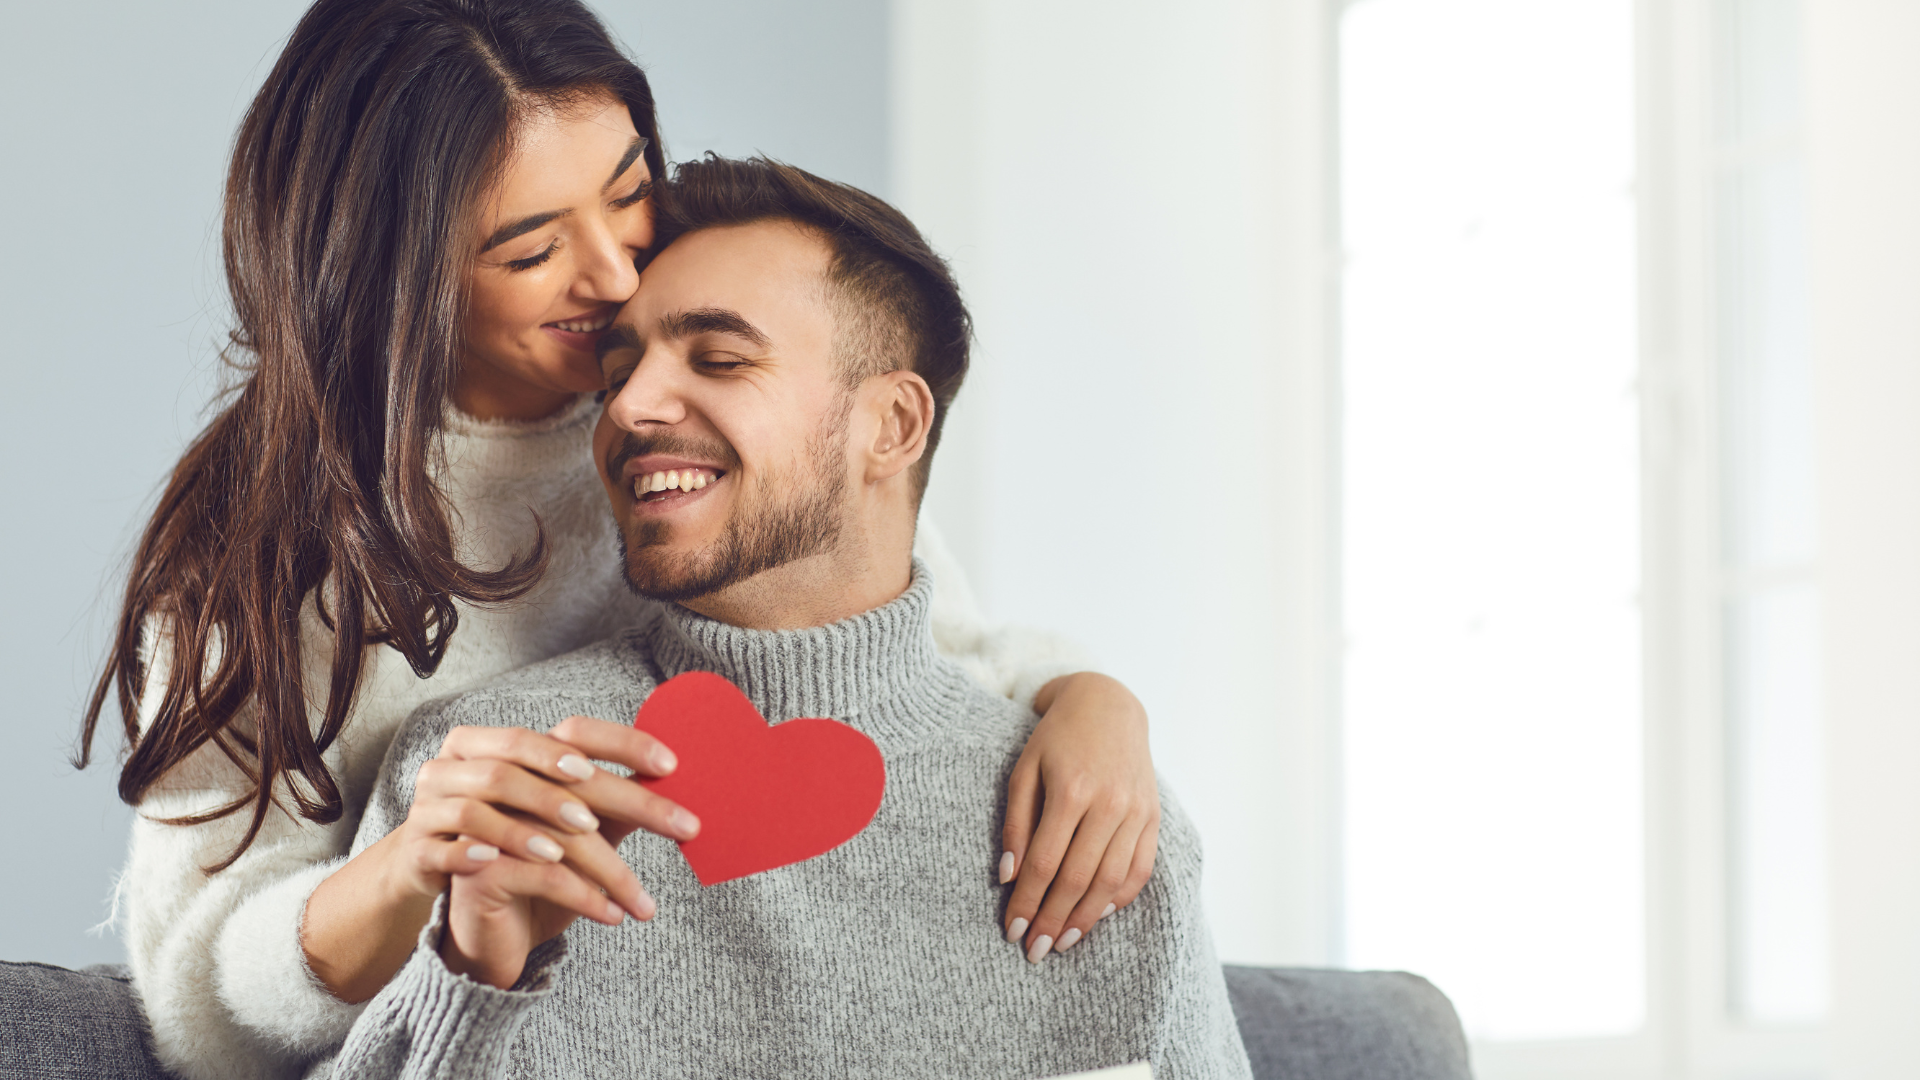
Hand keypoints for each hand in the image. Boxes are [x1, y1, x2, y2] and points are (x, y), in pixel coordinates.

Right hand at [426, 716, 701, 988]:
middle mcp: (484, 777)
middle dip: (634, 804)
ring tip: (640, 896)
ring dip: (606, 868)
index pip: (572, 732)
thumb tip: (671, 785)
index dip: (621, 743)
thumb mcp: (578, 836)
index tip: (672, 765)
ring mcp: (465, 819)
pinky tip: (609, 916)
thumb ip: (611, 806)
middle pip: (568, 781)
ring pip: (551, 835)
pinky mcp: (462, 867)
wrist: (474, 929)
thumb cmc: (533, 874)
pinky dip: (577, 896)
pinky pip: (528, 876)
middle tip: (685, 827)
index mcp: (515, 756)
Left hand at [1000, 672, 1159, 961]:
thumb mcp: (1024, 771)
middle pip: (1078, 879)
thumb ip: (1016, 825)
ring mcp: (1137, 812)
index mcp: (1071, 790)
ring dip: (1085, 919)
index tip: (1011, 930)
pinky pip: (1140, 868)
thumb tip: (1008, 877)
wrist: (1107, 706)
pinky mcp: (1153, 817)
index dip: (1027, 902)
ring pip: (1111, 881)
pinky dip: (1120, 897)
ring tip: (1062, 942)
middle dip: (1053, 921)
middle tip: (1034, 951)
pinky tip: (1099, 914)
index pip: (1045, 863)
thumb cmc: (1056, 739)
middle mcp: (1109, 804)